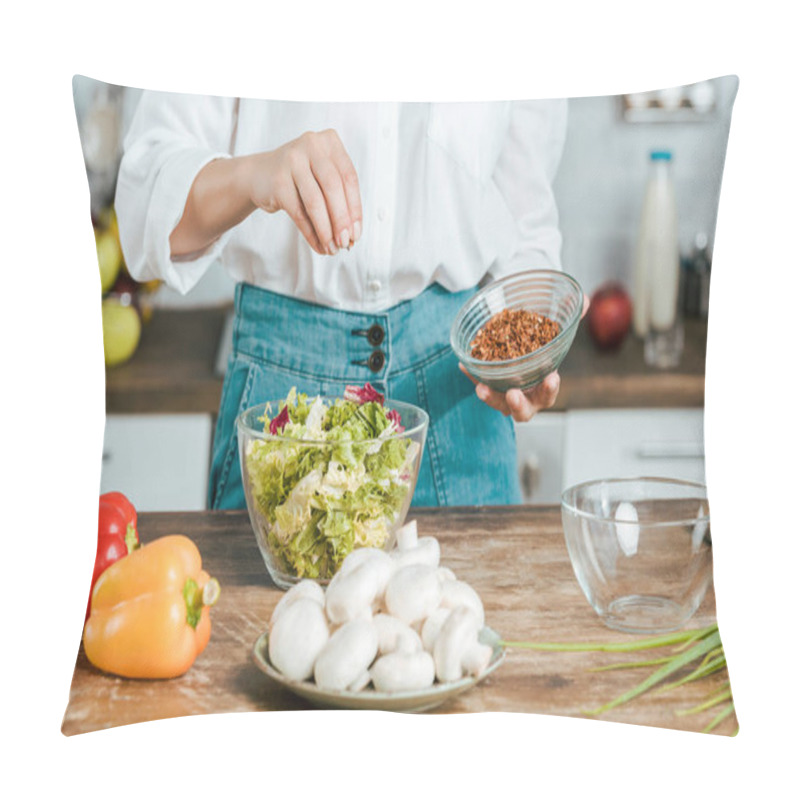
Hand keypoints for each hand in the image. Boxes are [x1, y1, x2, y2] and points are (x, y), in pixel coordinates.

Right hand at [248, 129, 362, 255]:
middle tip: (346, 243)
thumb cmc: (300, 178)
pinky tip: (318, 245)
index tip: (357, 233)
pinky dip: (310, 233)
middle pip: (333, 188)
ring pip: (315, 201)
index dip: (355, 208)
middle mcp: (311, 145)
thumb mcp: (323, 179)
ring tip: (332, 248)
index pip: (349, 178)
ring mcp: (292, 160)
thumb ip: (340, 199)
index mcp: (329, 142)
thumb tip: (352, 234)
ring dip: (326, 230)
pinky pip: (298, 212)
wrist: (259, 175)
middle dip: (341, 220)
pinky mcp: (278, 180)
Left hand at [463, 292, 589, 422]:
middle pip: (522, 411)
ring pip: (497, 403)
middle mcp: (525, 398)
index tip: (552, 377)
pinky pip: (479, 383)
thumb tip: (585, 299)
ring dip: (490, 397)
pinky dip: (472, 376)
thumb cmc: (542, 349)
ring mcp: (504, 396)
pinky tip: (464, 364)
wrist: (521, 352)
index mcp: (544, 390)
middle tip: (513, 393)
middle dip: (518, 404)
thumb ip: (570, 319)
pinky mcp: (489, 387)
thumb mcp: (554, 333)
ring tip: (481, 388)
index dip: (550, 389)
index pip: (549, 395)